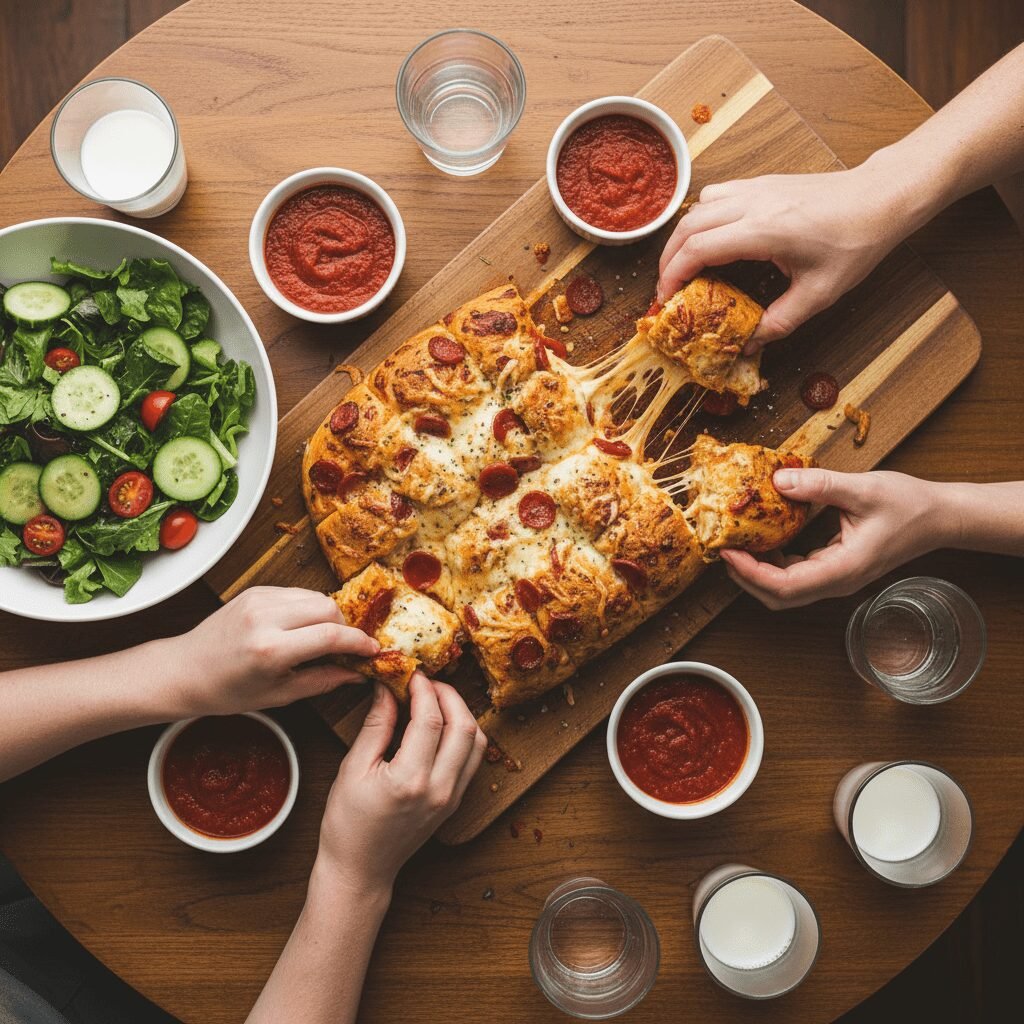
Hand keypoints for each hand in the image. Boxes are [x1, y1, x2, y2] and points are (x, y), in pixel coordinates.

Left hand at [167, 586, 378, 714]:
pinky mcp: (255, 591)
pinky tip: (302, 629)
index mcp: (270, 649)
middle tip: (346, 648)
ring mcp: (259, 599)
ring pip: (315, 597)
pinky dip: (308, 609)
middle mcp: (265, 618)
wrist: (185, 670)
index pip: (330, 635)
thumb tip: (358, 673)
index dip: (358, 642)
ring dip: (328, 616)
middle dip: (345, 627)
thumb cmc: (228, 691)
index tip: (373, 651)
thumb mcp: (279, 694)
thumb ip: (323, 681)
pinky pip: (297, 593)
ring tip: (323, 639)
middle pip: (328, 608)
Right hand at [314, 673, 486, 896]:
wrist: (360, 871)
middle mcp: (439, 789)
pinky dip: (464, 734)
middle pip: (464, 726)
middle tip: (426, 682)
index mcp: (410, 780)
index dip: (423, 689)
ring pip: (477, 741)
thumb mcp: (353, 769)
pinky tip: (442, 725)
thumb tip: (387, 688)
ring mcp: (452, 797)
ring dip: (461, 713)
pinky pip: (473, 759)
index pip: (430, 719)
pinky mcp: (455, 802)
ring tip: (435, 699)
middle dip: (448, 695)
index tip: (411, 673)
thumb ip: (375, 726)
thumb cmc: (347, 824)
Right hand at [657, 160, 907, 351]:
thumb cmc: (855, 243)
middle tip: (669, 289)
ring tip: (685, 265)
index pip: (697, 249)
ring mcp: (756, 188)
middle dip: (669, 259)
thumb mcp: (818, 294)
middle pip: (687, 227)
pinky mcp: (762, 183)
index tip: (667, 299)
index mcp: (763, 230)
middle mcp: (752, 204)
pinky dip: (703, 218)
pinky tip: (713, 239)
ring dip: (684, 236)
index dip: (673, 276)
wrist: (881, 199)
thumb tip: (748, 344)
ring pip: (697, 207)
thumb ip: (778, 322)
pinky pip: (717, 196)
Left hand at [720, 468, 949, 608]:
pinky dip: (773, 564)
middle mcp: (837, 581)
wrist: (941, 517)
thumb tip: (778, 481)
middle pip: (779, 596)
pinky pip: (796, 576)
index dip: (750, 573)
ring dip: (756, 573)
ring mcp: (836, 578)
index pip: (785, 586)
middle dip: (745, 578)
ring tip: (735, 545)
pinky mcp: (835, 569)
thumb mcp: (863, 489)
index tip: (727, 553)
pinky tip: (763, 540)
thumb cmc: (910, 505)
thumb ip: (820, 485)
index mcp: (843, 569)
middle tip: (723, 550)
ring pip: (786, 590)